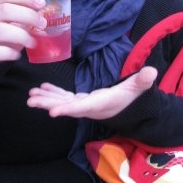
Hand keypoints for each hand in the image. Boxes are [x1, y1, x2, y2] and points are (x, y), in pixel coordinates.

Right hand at [0, 0, 46, 68]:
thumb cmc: (0, 38)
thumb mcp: (11, 24)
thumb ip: (24, 19)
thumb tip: (43, 18)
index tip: (42, 4)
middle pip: (4, 10)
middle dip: (27, 15)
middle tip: (42, 24)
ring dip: (21, 36)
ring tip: (33, 43)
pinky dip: (8, 53)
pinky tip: (17, 55)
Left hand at [27, 66, 157, 118]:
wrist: (129, 108)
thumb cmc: (133, 97)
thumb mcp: (138, 88)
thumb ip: (143, 80)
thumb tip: (151, 71)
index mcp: (101, 104)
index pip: (82, 108)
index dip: (67, 109)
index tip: (51, 112)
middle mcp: (89, 107)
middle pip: (66, 107)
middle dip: (49, 104)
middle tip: (31, 101)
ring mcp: (84, 105)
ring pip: (62, 102)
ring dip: (46, 99)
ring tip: (30, 96)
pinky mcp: (81, 101)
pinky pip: (65, 97)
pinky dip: (53, 93)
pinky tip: (41, 88)